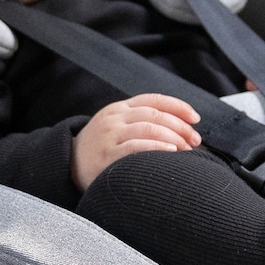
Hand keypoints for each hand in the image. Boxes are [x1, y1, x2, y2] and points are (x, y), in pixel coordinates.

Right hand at [71, 93, 200, 191]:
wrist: (68, 164)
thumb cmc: (101, 147)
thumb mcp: (116, 126)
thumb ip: (140, 121)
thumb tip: (180, 128)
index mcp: (120, 108)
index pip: (154, 100)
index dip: (178, 106)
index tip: (196, 118)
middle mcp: (115, 117)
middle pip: (155, 114)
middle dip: (180, 126)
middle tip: (196, 140)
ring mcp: (110, 134)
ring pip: (148, 128)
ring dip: (173, 137)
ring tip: (187, 148)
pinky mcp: (106, 154)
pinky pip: (135, 147)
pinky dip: (156, 147)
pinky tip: (171, 151)